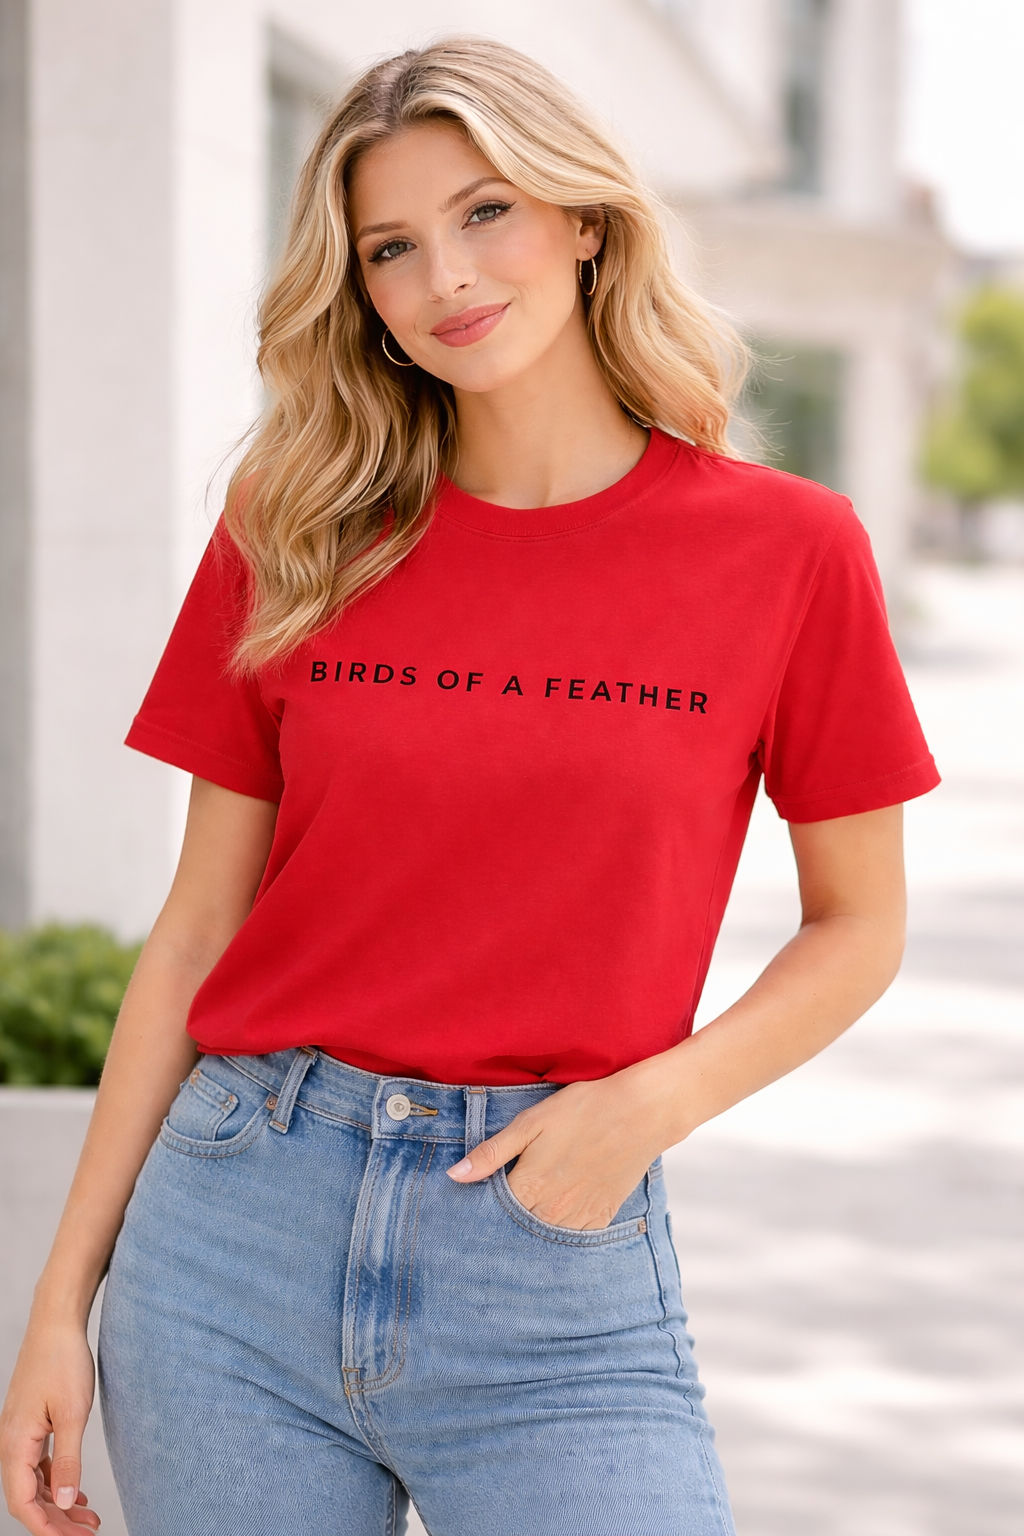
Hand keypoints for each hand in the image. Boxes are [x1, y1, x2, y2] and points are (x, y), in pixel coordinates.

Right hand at [0, 1320, 100, 1532]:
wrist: (56, 1323)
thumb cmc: (62, 1361)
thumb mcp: (73, 1413)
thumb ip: (68, 1459)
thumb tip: (62, 1502)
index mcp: (15, 1443)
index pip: (22, 1502)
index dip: (45, 1528)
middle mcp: (11, 1442)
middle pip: (28, 1497)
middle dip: (56, 1521)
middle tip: (89, 1532)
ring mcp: (19, 1433)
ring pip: (33, 1482)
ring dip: (58, 1503)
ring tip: (89, 1518)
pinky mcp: (31, 1424)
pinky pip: (37, 1464)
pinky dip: (55, 1481)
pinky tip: (74, 1490)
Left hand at [447, 1069, 670, 1228]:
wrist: (640, 1112)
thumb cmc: (582, 1109)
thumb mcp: (531, 1122)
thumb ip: (492, 1152)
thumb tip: (455, 1176)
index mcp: (529, 1186)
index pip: (492, 1213)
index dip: (480, 1209)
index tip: (471, 1207)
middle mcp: (552, 1210)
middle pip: (517, 1230)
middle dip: (505, 1224)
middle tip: (500, 1211)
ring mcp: (579, 1217)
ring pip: (544, 1238)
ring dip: (532, 1230)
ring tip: (529, 1212)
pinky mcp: (602, 1217)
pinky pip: (574, 1238)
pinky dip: (561, 1231)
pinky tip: (557, 1215)